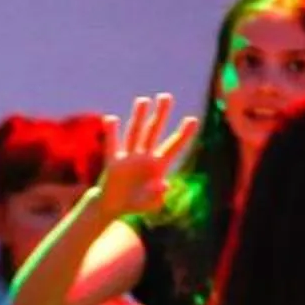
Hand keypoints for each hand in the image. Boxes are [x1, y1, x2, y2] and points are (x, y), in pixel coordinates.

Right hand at [93, 94, 196, 221]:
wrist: (114, 207)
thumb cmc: (136, 204)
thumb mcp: (150, 205)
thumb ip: (158, 197)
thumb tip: (163, 184)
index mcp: (159, 165)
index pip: (173, 146)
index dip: (184, 134)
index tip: (193, 119)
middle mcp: (145, 156)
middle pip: (154, 131)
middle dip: (160, 115)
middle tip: (166, 97)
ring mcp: (129, 157)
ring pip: (135, 133)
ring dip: (139, 117)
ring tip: (143, 100)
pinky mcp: (114, 163)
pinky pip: (113, 146)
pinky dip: (112, 133)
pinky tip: (111, 119)